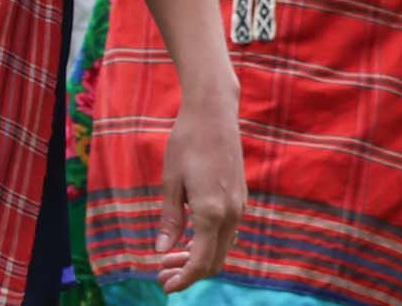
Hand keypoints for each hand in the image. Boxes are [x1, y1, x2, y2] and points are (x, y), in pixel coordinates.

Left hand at [155, 89, 245, 291]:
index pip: (201, 261)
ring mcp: (240, 208)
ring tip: (170, 260)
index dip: (183, 279)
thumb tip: (161, 250)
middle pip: (214, 261)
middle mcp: (231, 215)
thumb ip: (170, 219)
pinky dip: (209, 244)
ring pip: (223, 249)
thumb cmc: (187, 142)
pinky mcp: (241, 200)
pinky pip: (227, 234)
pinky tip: (189, 240)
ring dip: (198, 259)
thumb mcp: (170, 181)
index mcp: (212, 212)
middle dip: (188, 273)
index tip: (165, 287)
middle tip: (161, 275)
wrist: (214, 114)